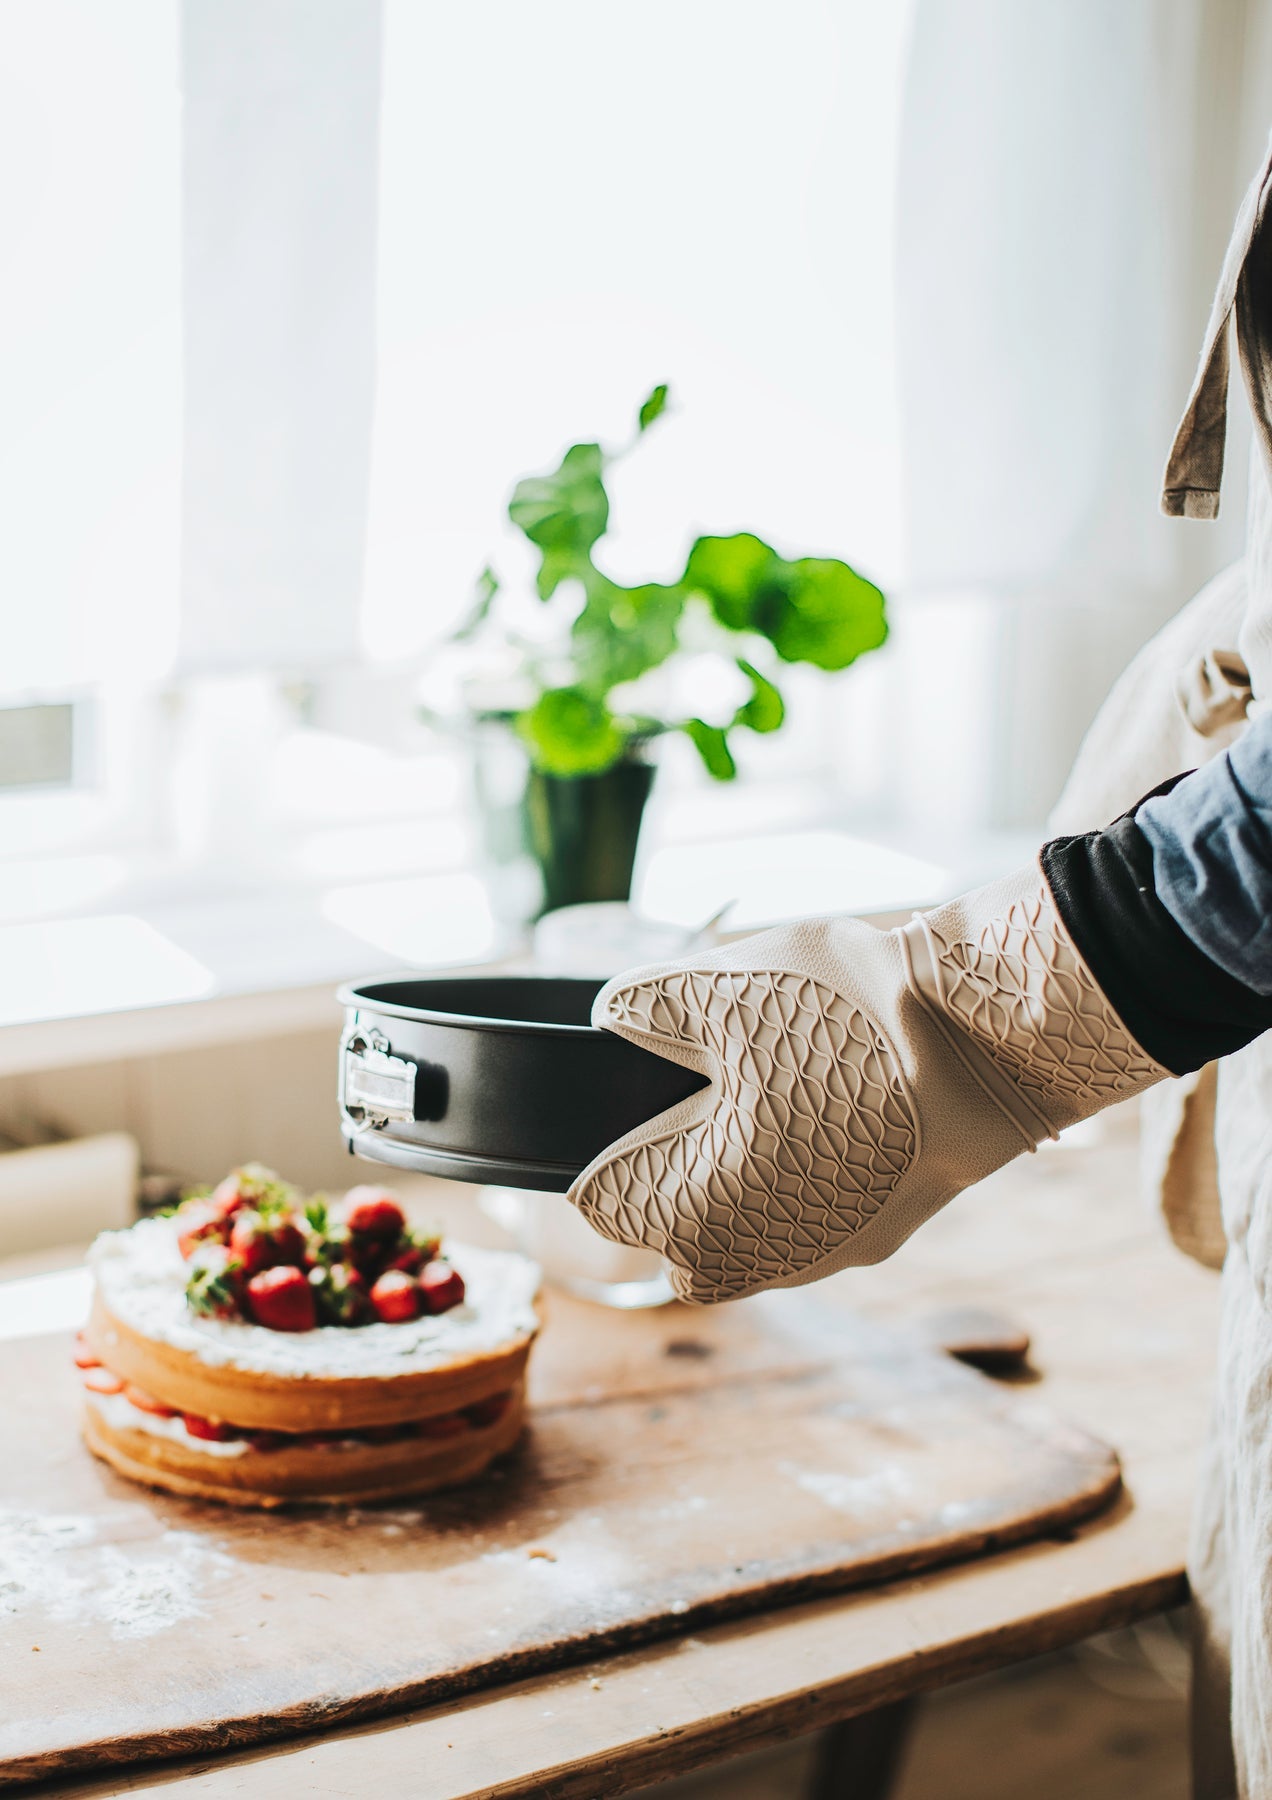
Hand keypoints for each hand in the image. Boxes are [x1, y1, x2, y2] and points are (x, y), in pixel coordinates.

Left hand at [567, 864, 1166, 1302]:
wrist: (983, 1044)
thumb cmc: (842, 1017)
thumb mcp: (718, 985)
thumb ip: (644, 1006)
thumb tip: (614, 1018)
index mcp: (691, 1209)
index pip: (604, 1206)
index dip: (602, 1149)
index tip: (624, 1106)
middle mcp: (750, 1258)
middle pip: (670, 1240)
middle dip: (666, 1183)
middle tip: (690, 1106)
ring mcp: (821, 1258)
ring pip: (739, 1246)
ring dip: (730, 1195)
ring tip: (757, 1110)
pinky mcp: (879, 1241)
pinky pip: (804, 1230)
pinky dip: (796, 1190)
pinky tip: (821, 1123)